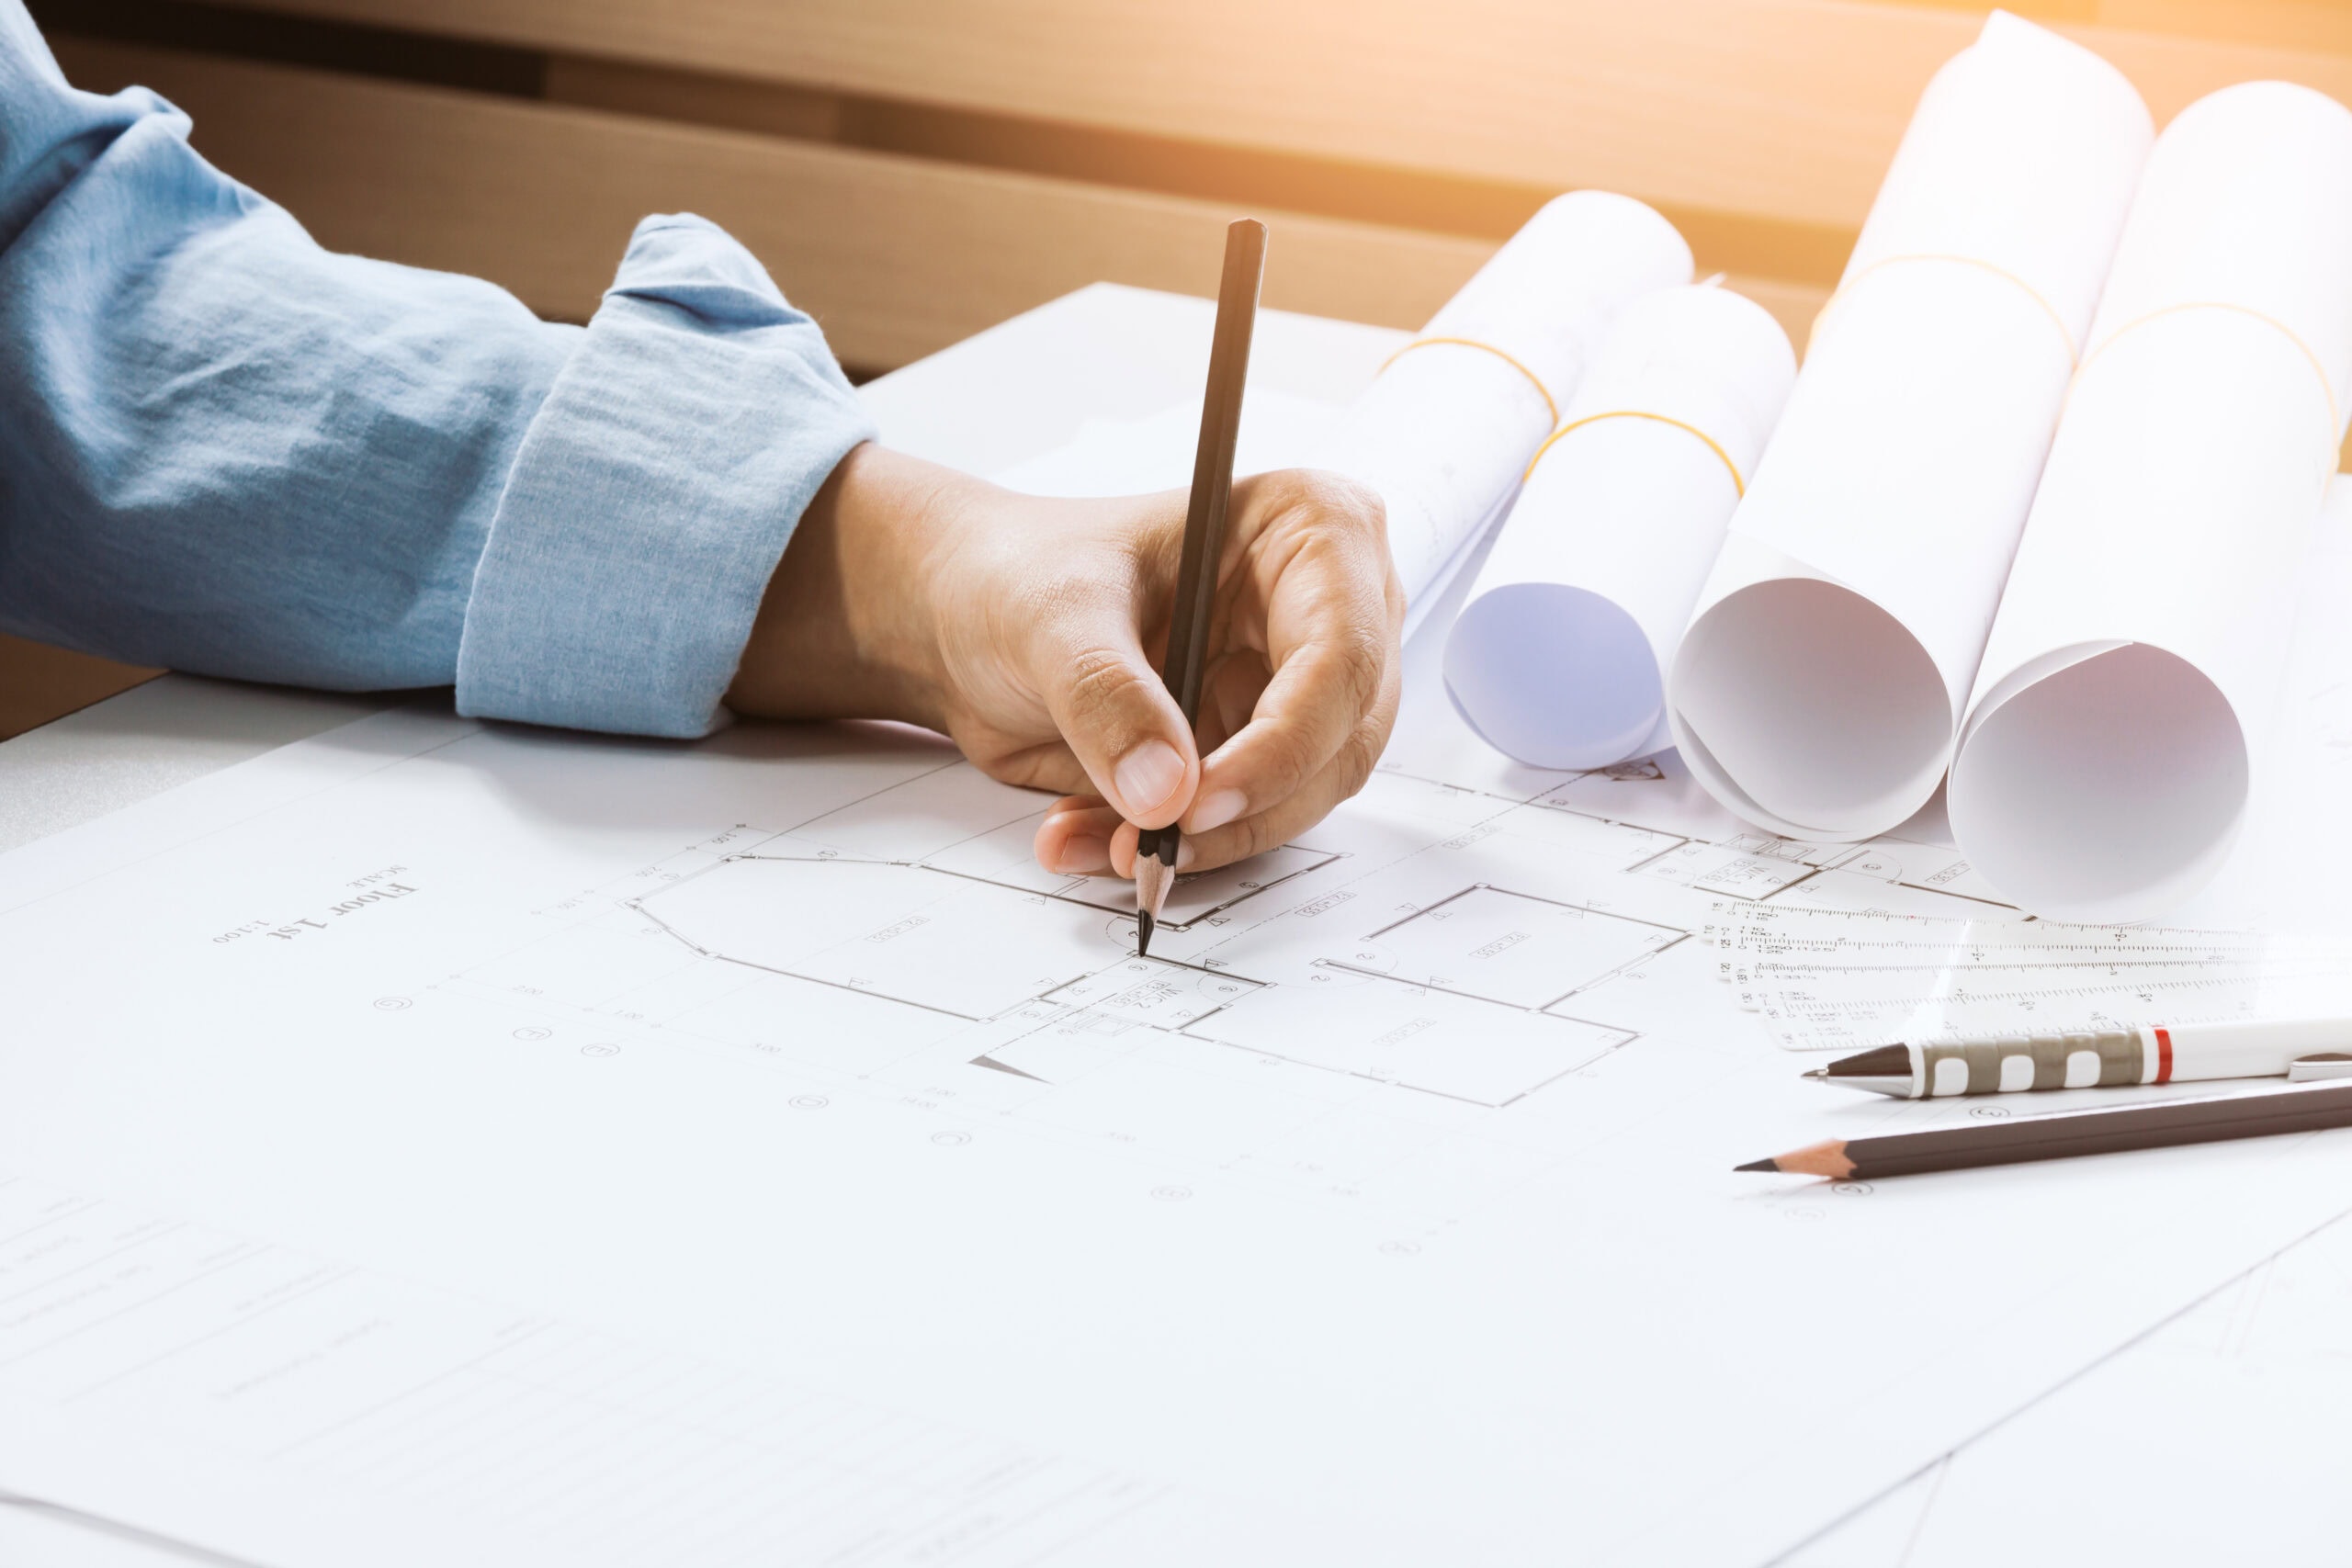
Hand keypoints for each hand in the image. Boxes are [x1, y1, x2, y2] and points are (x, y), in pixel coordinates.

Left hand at [726, 443, 1403, 876]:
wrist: (966, 618)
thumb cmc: (1018, 573)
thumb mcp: (1051, 617)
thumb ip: (1107, 698)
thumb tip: (1166, 793)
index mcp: (1309, 530)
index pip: (1342, 654)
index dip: (1285, 742)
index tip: (1199, 803)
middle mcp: (1328, 609)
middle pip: (1339, 741)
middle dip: (1247, 810)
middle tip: (1154, 844)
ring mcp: (1298, 687)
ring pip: (1300, 798)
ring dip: (1205, 840)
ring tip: (1103, 842)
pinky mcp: (1259, 750)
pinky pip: (1246, 825)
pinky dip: (1175, 847)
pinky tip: (1094, 835)